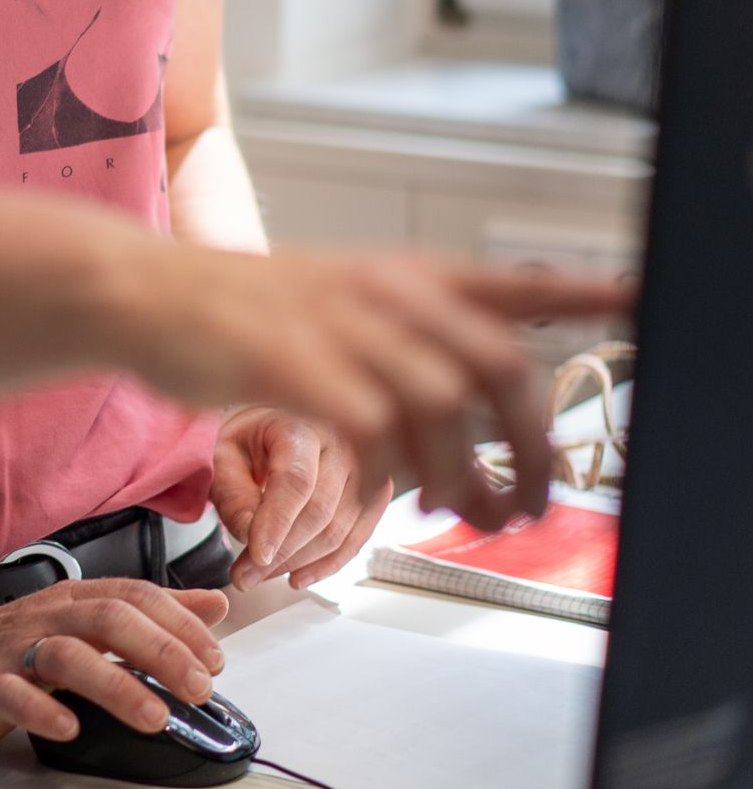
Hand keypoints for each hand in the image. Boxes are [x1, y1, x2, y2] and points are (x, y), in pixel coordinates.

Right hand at [0, 578, 229, 751]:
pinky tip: (69, 728)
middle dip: (162, 651)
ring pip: (67, 657)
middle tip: (198, 688)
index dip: (180, 624)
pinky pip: (12, 695)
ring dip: (116, 685)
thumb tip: (214, 603)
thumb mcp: (86, 617)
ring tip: (153, 716)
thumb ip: (151, 612)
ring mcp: (14, 652)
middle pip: (109, 619)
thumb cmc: (15, 642)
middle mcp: (48, 620)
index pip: (136, 597)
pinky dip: (43, 712)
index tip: (215, 659)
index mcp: (75, 602)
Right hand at [106, 238, 630, 531]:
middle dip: (531, 446)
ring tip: (467, 513)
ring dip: (466, 476)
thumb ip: (406, 342)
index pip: (515, 283)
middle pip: (496, 365)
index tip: (644, 301)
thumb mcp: (339, 302)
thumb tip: (470, 412)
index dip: (585, 292)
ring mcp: (338, 325)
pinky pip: (370, 428)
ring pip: (441, 406)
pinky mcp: (291, 364)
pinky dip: (391, 472)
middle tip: (534, 501)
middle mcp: (384, 293)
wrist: (145, 294)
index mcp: (404, 276)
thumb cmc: (242, 314)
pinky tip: (389, 494)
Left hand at [211, 409, 389, 590]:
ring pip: (341, 532)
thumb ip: (234, 494)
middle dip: (282, 554)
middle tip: (244, 576)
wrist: (277, 419)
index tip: (256, 557)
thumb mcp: (224, 455)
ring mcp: (366, 467)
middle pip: (321, 512)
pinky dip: (328, 564)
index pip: (296, 481)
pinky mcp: (373, 491)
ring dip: (300, 563)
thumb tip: (252, 538)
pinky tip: (299, 575)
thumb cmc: (251, 434)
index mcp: (302, 424)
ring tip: (262, 576)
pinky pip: (357, 537)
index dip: (277, 524)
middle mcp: (343, 442)